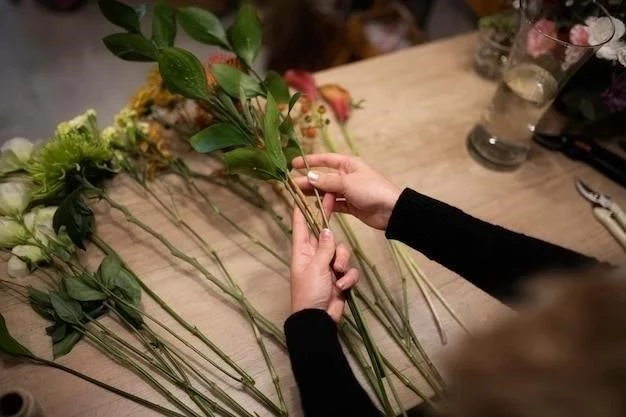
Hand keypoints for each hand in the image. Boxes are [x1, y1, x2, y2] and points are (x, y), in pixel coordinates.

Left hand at [290, 195, 359, 321]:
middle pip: (326, 234)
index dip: (302, 210)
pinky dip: (348, 278)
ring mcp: (327, 267)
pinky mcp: (339, 278)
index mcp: (302, 251)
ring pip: (341, 252)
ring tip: (338, 274)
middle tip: (334, 198)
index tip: (303, 194)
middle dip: (330, 224)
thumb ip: (324, 247)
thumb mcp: (315, 267)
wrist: (318, 319)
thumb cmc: (309, 292)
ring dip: (343, 262)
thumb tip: (328, 229)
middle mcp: (314, 256)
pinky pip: (349, 269)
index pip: (302, 226)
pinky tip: (342, 287)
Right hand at [292, 154, 401, 229]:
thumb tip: (309, 176)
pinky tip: (314, 207)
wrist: (391, 210)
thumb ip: (327, 181)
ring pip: (328, 191)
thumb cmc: (372, 190)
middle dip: (309, 181)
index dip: (310, 161)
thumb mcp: (347, 182)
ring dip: (315, 194)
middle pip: (324, 177)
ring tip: (299, 196)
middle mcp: (347, 176)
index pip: (326, 160)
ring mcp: (349, 191)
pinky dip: (325, 205)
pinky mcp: (350, 205)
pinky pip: (334, 204)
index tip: (294, 164)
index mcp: (349, 165)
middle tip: (292, 185)